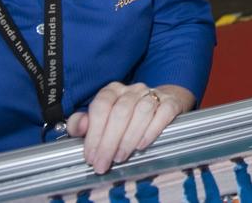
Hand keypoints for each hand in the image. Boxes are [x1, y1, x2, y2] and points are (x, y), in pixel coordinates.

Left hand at [66, 82, 193, 173]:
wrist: (162, 105)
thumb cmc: (127, 117)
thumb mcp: (102, 120)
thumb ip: (84, 124)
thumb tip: (80, 126)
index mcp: (113, 90)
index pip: (101, 106)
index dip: (94, 133)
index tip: (91, 157)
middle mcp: (133, 89)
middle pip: (120, 111)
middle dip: (109, 141)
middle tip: (104, 164)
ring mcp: (154, 94)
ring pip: (142, 111)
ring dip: (129, 138)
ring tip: (121, 157)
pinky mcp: (171, 102)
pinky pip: (163, 112)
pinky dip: (152, 130)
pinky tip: (142, 145)